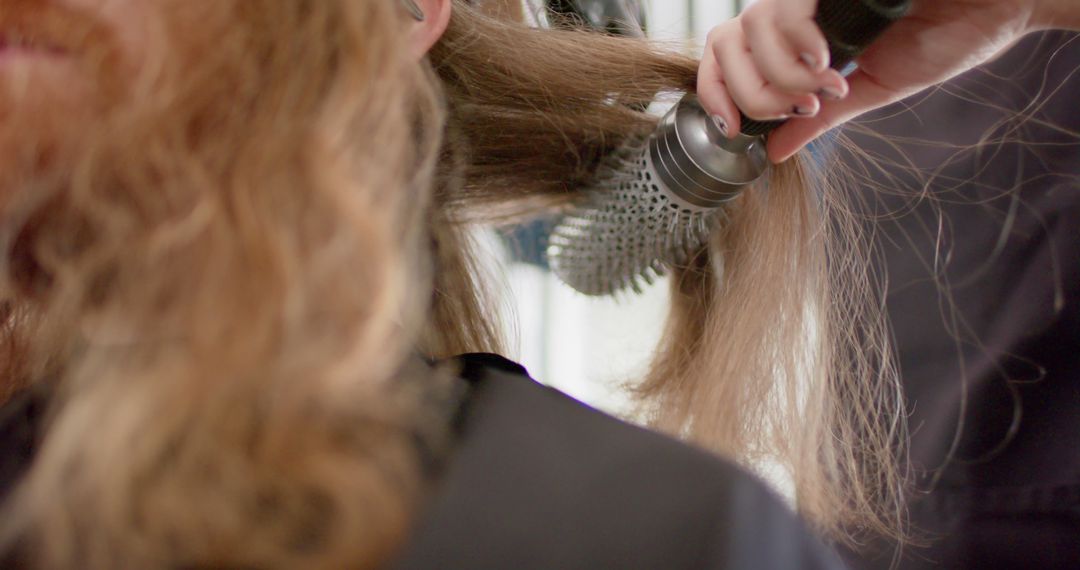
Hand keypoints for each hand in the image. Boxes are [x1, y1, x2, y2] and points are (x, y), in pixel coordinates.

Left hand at [699, 0, 1051, 162]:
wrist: (1002, 5)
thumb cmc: (948, 35)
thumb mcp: (870, 89)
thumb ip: (819, 118)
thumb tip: (774, 152)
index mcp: (799, 33)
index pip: (726, 52)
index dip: (714, 90)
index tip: (733, 128)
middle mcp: (798, 7)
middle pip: (726, 41)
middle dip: (750, 92)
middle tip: (793, 110)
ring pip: (752, 28)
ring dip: (782, 75)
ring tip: (827, 86)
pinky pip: (786, 9)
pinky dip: (800, 46)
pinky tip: (830, 62)